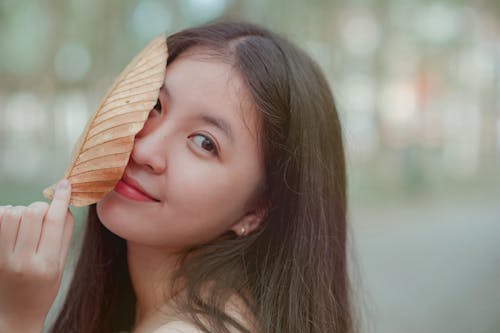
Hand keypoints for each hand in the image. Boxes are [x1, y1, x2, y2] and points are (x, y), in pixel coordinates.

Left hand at [0, 179, 73, 332]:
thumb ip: (64, 234)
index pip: (54, 221)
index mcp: (47, 265)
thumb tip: (64, 204)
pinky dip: (6, 215)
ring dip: (22, 210)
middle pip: (32, 213)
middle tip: (43, 216)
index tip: (66, 185)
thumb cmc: (43, 289)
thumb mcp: (61, 265)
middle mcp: (22, 261)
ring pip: (11, 213)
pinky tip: (12, 226)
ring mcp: (2, 258)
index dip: (61, 199)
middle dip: (41, 207)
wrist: (15, 314)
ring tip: (26, 223)